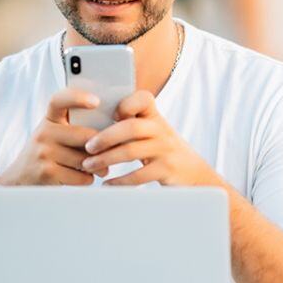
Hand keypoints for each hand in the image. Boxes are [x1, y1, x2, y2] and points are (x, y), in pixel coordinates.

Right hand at [0, 88, 108, 185]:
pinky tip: (80, 177)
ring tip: (91, 167)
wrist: (20, 178)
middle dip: (102, 148)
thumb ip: (75, 128)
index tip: (96, 101)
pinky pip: (82, 177)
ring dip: (96, 167)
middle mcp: (44, 133)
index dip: (78, 98)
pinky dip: (87, 179)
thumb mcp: (54, 134)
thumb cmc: (47, 153)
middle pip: (87, 136)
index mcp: (49, 119)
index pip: (59, 100)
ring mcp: (44, 152)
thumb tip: (111, 129)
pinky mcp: (48, 172)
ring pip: (87, 159)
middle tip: (109, 153)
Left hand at [81, 91, 219, 186]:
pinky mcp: (167, 169)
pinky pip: (139, 175)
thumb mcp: (153, 133)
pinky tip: (108, 183)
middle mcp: (161, 130)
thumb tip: (91, 127)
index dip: (126, 104)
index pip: (143, 99)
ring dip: (106, 159)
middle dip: (105, 137)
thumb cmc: (163, 151)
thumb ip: (131, 125)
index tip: (111, 115)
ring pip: (131, 151)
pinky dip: (119, 180)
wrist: (194, 173)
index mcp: (155, 117)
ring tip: (89, 165)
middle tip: (88, 147)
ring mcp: (165, 150)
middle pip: (130, 127)